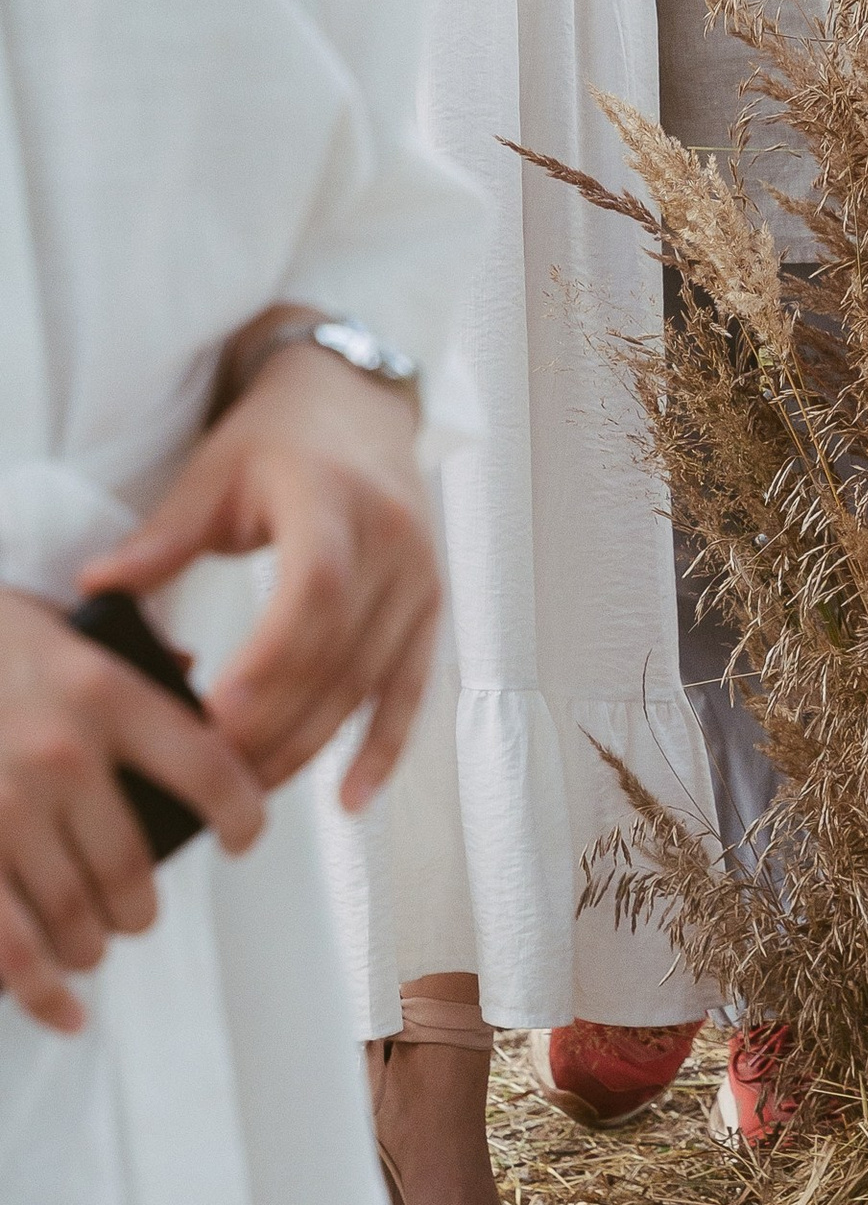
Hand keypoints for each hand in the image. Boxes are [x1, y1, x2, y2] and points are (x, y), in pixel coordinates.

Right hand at [0, 587, 266, 1030]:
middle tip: (136, 908)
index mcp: (102, 691)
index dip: (242, 813)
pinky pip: (11, 948)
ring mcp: (3, 810)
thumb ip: (126, 656)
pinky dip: (41, 993)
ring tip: (91, 941)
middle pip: (135, 866)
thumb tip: (187, 671)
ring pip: (78, 917)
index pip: (206, 766)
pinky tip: (65, 1011)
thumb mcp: (58, 625)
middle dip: (140, 903)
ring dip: (92, 943)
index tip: (244, 836)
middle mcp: (60, 755)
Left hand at [79, 346, 439, 816]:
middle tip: (213, 774)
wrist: (357, 405)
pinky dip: (384, 747)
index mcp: (333, 497)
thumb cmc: (277, 439)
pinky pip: (411, 688)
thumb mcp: (215, 473)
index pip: (316, 589)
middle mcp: (392, 539)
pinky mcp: (431, 604)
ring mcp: (419, 575)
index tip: (218, 716)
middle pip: (339, 650)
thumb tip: (98, 587)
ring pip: (369, 681)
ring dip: (312, 745)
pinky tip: (350, 799)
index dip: (272, 658)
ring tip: (250, 791)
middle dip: (277, 722)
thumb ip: (163, 537)